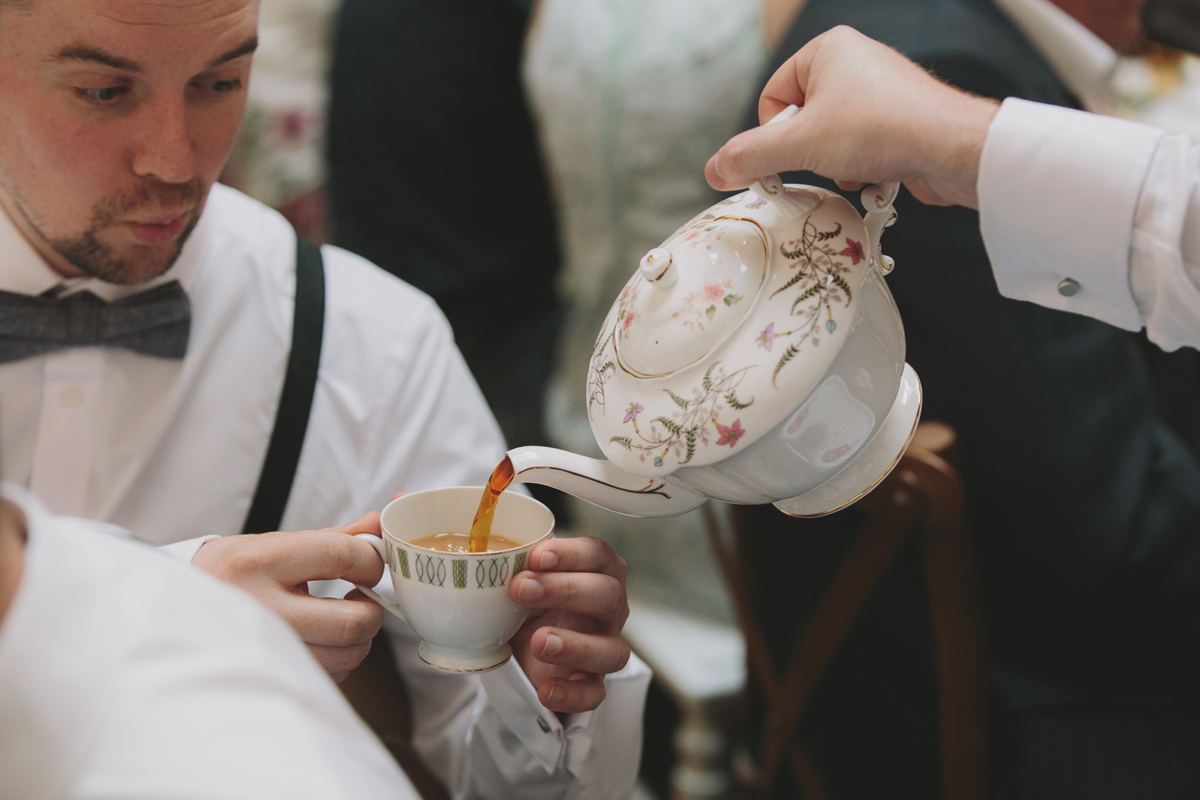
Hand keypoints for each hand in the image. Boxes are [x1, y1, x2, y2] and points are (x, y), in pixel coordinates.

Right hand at [192, 513, 385, 682]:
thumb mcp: (274, 545)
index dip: (369, 561)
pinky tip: (319, 642)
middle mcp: (261, 608)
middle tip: (360, 600)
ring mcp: (265, 650)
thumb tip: (379, 522)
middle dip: (371, 611)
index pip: (340, 556)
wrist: (177, 611)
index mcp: (261, 562)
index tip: (367, 565)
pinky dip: (338, 660)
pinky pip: (329, 676)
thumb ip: (335, 537)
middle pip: (352, 622)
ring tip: (337, 620)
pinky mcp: (270, 678)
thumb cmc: (232, 574)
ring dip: (357, 640)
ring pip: (345, 656)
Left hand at [509, 537, 630, 713]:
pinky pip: (595, 694)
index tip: (536, 557)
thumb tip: (486, 558)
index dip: (572, 554)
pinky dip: (572, 694)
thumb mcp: (523, 578)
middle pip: (608, 595)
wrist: (523, 641)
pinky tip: (545, 689)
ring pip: (612, 649)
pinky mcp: (593, 683)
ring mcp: (606, 646)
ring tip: (539, 641)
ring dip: (576, 645)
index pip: (598, 554)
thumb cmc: (531, 599)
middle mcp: (610, 608)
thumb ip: (517, 567)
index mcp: (598, 572)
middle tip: (520, 589)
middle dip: (565, 590)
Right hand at [705, 26, 999, 207]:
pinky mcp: (898, 122)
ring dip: (835, 165)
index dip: (774, 135)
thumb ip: (750, 157)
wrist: (951, 148)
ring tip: (856, 167)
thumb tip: (714, 169)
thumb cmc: (884, 127)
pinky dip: (861, 168)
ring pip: (830, 141)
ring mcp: (879, 93)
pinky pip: (860, 150)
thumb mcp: (800, 144)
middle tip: (825, 161)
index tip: (786, 156)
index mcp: (827, 50)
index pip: (772, 97)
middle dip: (809, 153)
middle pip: (800, 122)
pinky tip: (875, 174)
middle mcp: (854, 64)